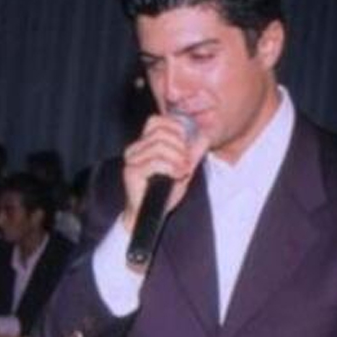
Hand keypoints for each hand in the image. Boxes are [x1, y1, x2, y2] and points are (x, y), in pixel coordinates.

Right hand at [120, 113, 209, 233]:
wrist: (149, 215)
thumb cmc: (163, 192)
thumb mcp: (183, 167)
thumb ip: (193, 151)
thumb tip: (205, 135)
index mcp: (144, 144)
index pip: (156, 121)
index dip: (175, 127)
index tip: (186, 144)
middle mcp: (135, 149)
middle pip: (160, 132)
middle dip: (180, 145)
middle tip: (186, 161)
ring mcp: (131, 161)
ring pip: (159, 146)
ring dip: (177, 158)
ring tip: (183, 170)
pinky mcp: (131, 173)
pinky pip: (156, 162)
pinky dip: (171, 168)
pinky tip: (178, 175)